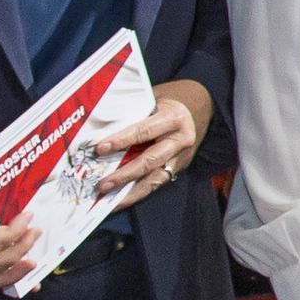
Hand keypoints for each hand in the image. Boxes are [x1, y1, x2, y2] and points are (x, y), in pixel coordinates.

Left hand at [93, 80, 212, 205]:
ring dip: (130, 191)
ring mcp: (181, 157)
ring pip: (155, 178)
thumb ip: (134, 112)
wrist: (199, 107)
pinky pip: (157, 183)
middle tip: (102, 184)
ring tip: (108, 199)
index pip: (144, 131)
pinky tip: (120, 200)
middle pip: (150, 160)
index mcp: (173, 118)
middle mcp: (180, 140)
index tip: (100, 149)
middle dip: (124, 174)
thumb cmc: (168, 102)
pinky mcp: (179, 168)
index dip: (122, 140)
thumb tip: (99, 124)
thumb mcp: (154, 99)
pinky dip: (137, 193)